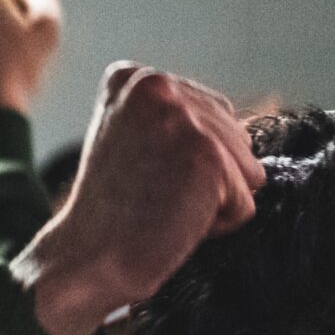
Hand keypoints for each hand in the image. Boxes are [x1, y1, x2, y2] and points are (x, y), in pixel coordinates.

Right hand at [12, 64, 261, 334]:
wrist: (88, 257)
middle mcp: (156, 85)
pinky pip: (246, 201)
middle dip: (207, 176)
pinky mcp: (207, 156)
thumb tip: (244, 131)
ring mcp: (182, 118)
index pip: (212, 112)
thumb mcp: (132, 138)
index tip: (142, 174)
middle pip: (236, 136)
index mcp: (132, 77)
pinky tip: (175, 222)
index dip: (188, 157)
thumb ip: (175, 119)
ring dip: (215, 199)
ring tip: (164, 206)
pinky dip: (219, 224)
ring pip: (246, 168)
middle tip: (153, 193)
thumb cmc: (112, 212)